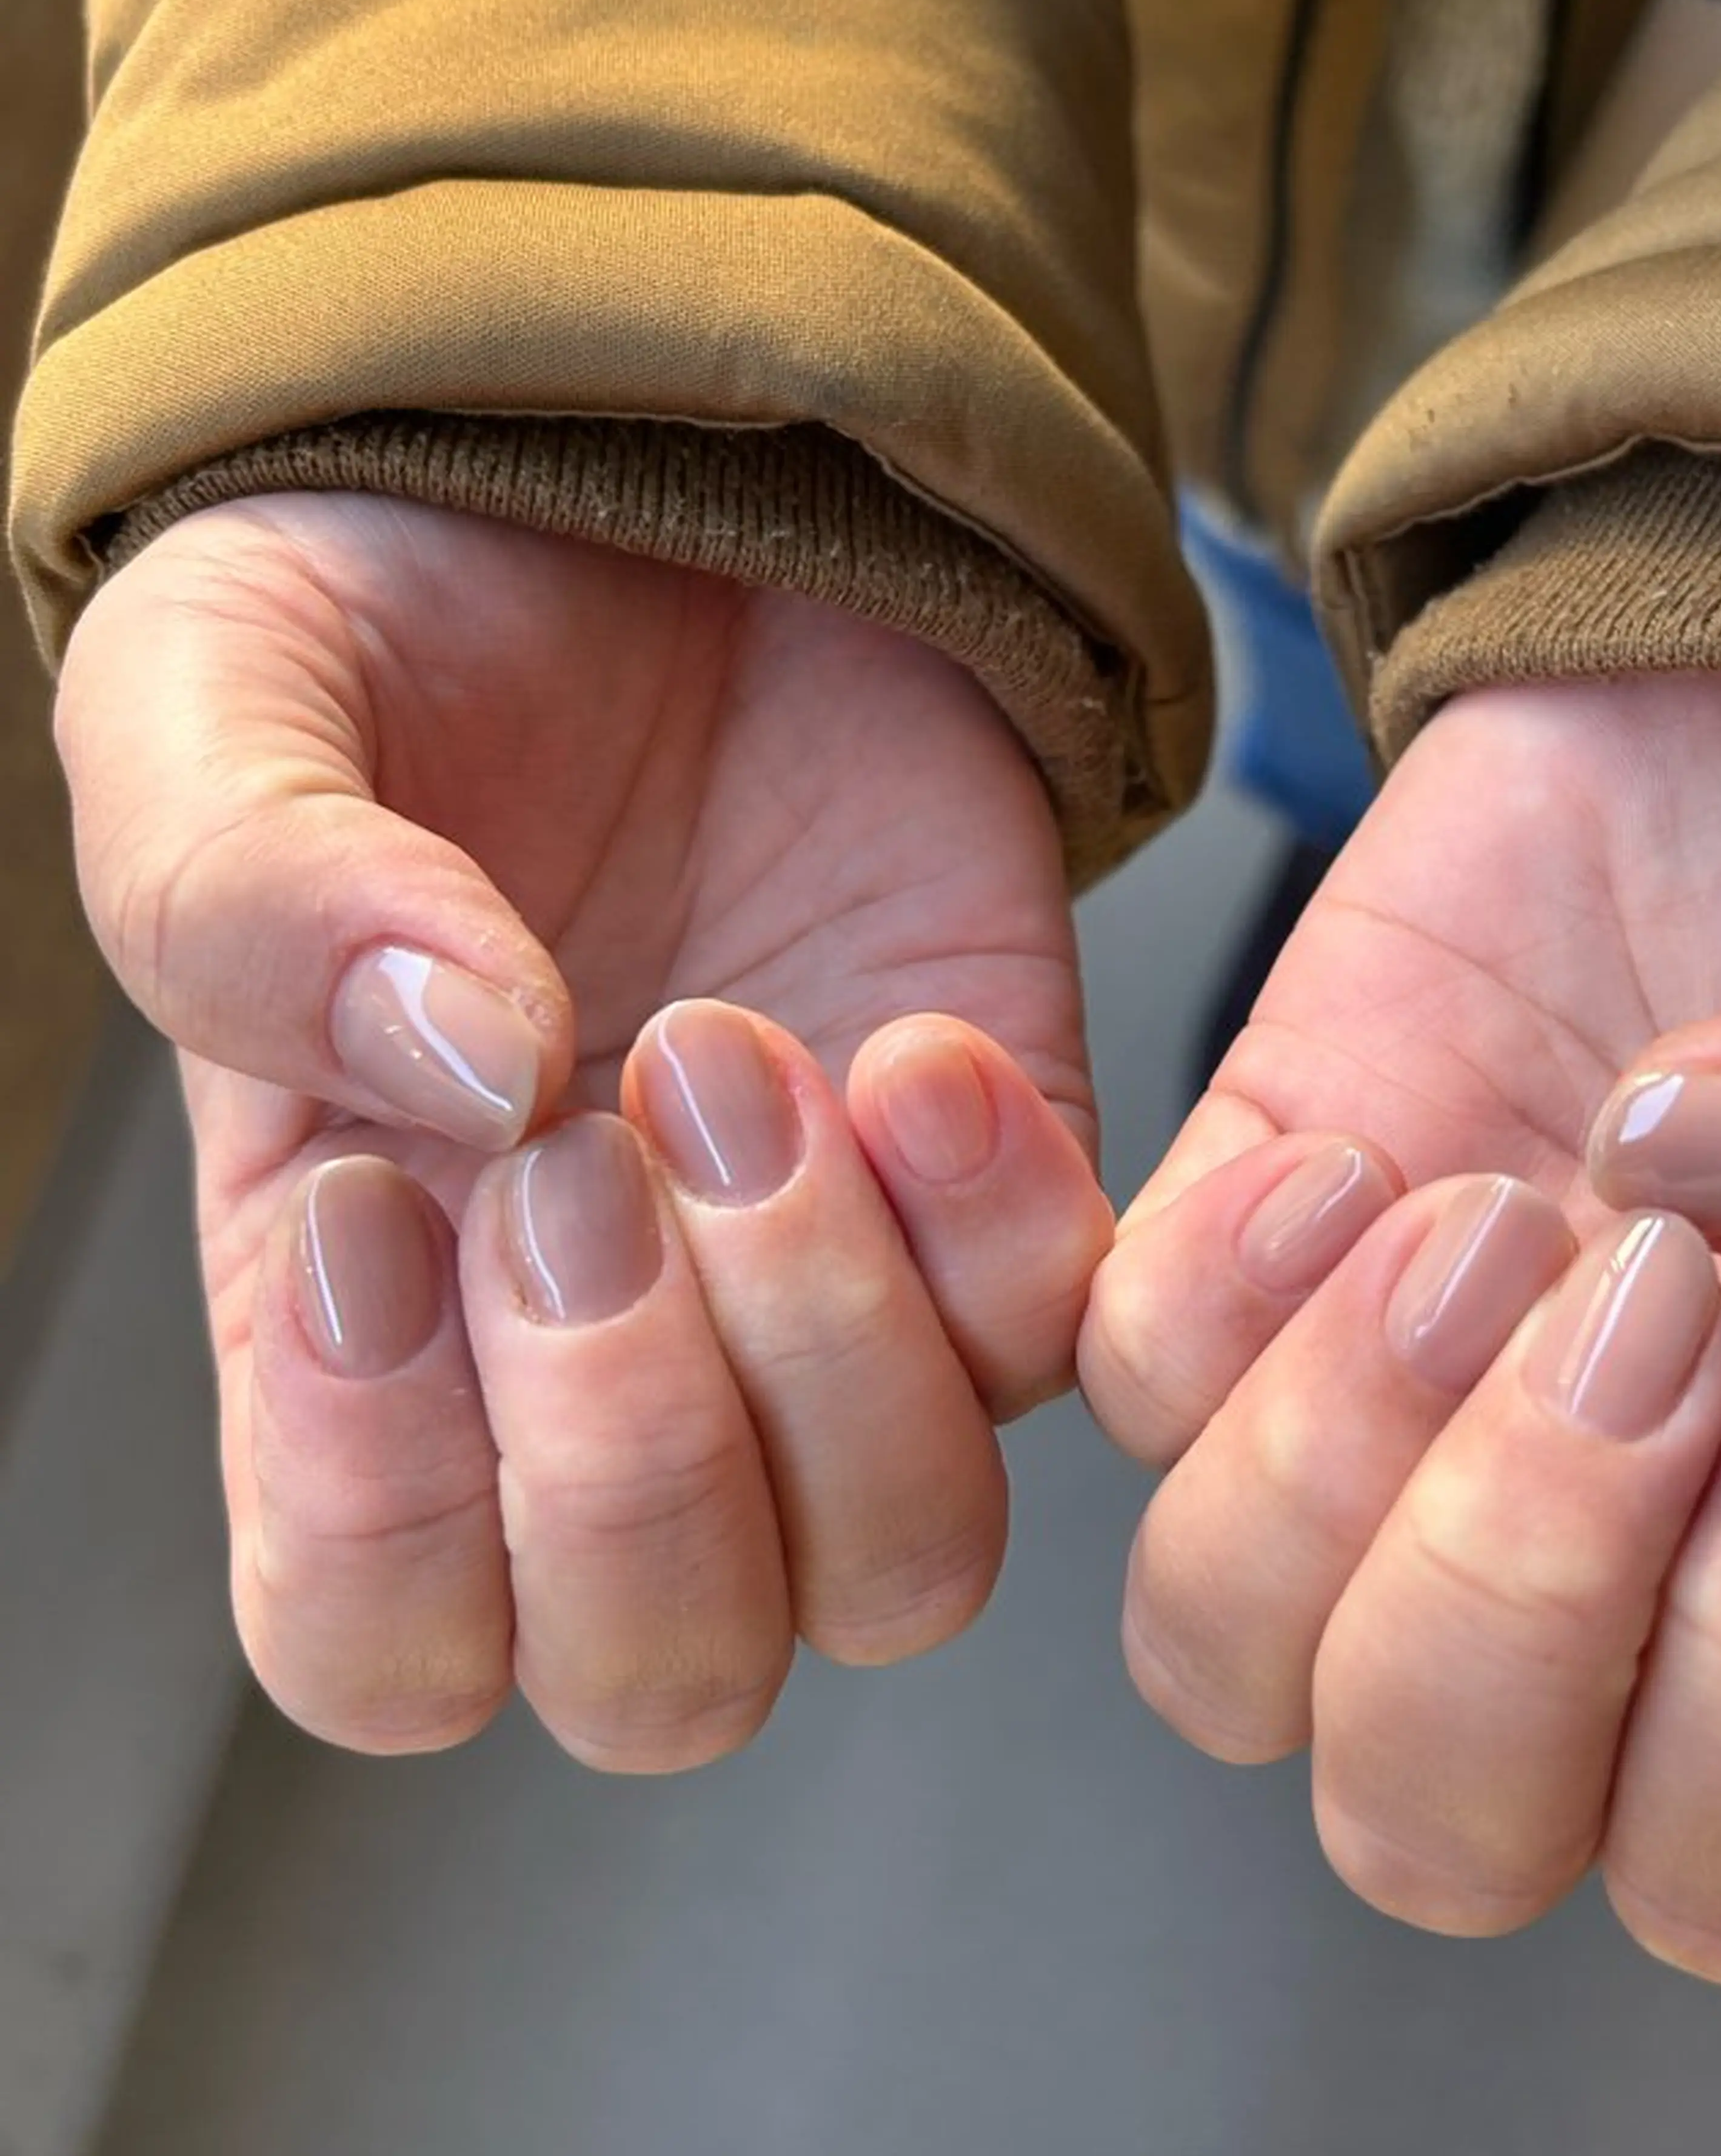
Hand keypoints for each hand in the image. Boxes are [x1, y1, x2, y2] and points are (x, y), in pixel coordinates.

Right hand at [58, 494, 1108, 1768]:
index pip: (380, 1637)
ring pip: (899, 1567)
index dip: (388, 1518)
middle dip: (632, 1459)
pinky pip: (1065, 1346)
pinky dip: (1006, 1230)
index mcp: (366, 1311)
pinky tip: (909, 1044)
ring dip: (831, 1356)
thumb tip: (468, 1069)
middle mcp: (604, 1357)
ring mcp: (828, 1286)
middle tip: (585, 1166)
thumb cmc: (411, 619)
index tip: (384, 1226)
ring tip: (741, 1066)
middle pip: (666, 1668)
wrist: (656, 487)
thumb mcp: (219, 696)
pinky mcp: (1003, 1179)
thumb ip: (249, 893)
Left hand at [1082, 675, 1720, 1982]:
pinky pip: (1121, 1369)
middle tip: (1651, 1302)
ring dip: (1325, 1460)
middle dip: (1505, 1594)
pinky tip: (1362, 1148)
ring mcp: (1422, 1382)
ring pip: (1227, 1638)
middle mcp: (1631, 1534)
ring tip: (1492, 1212)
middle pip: (1434, 1813)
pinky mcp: (1280, 1195)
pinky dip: (1196, 1298)